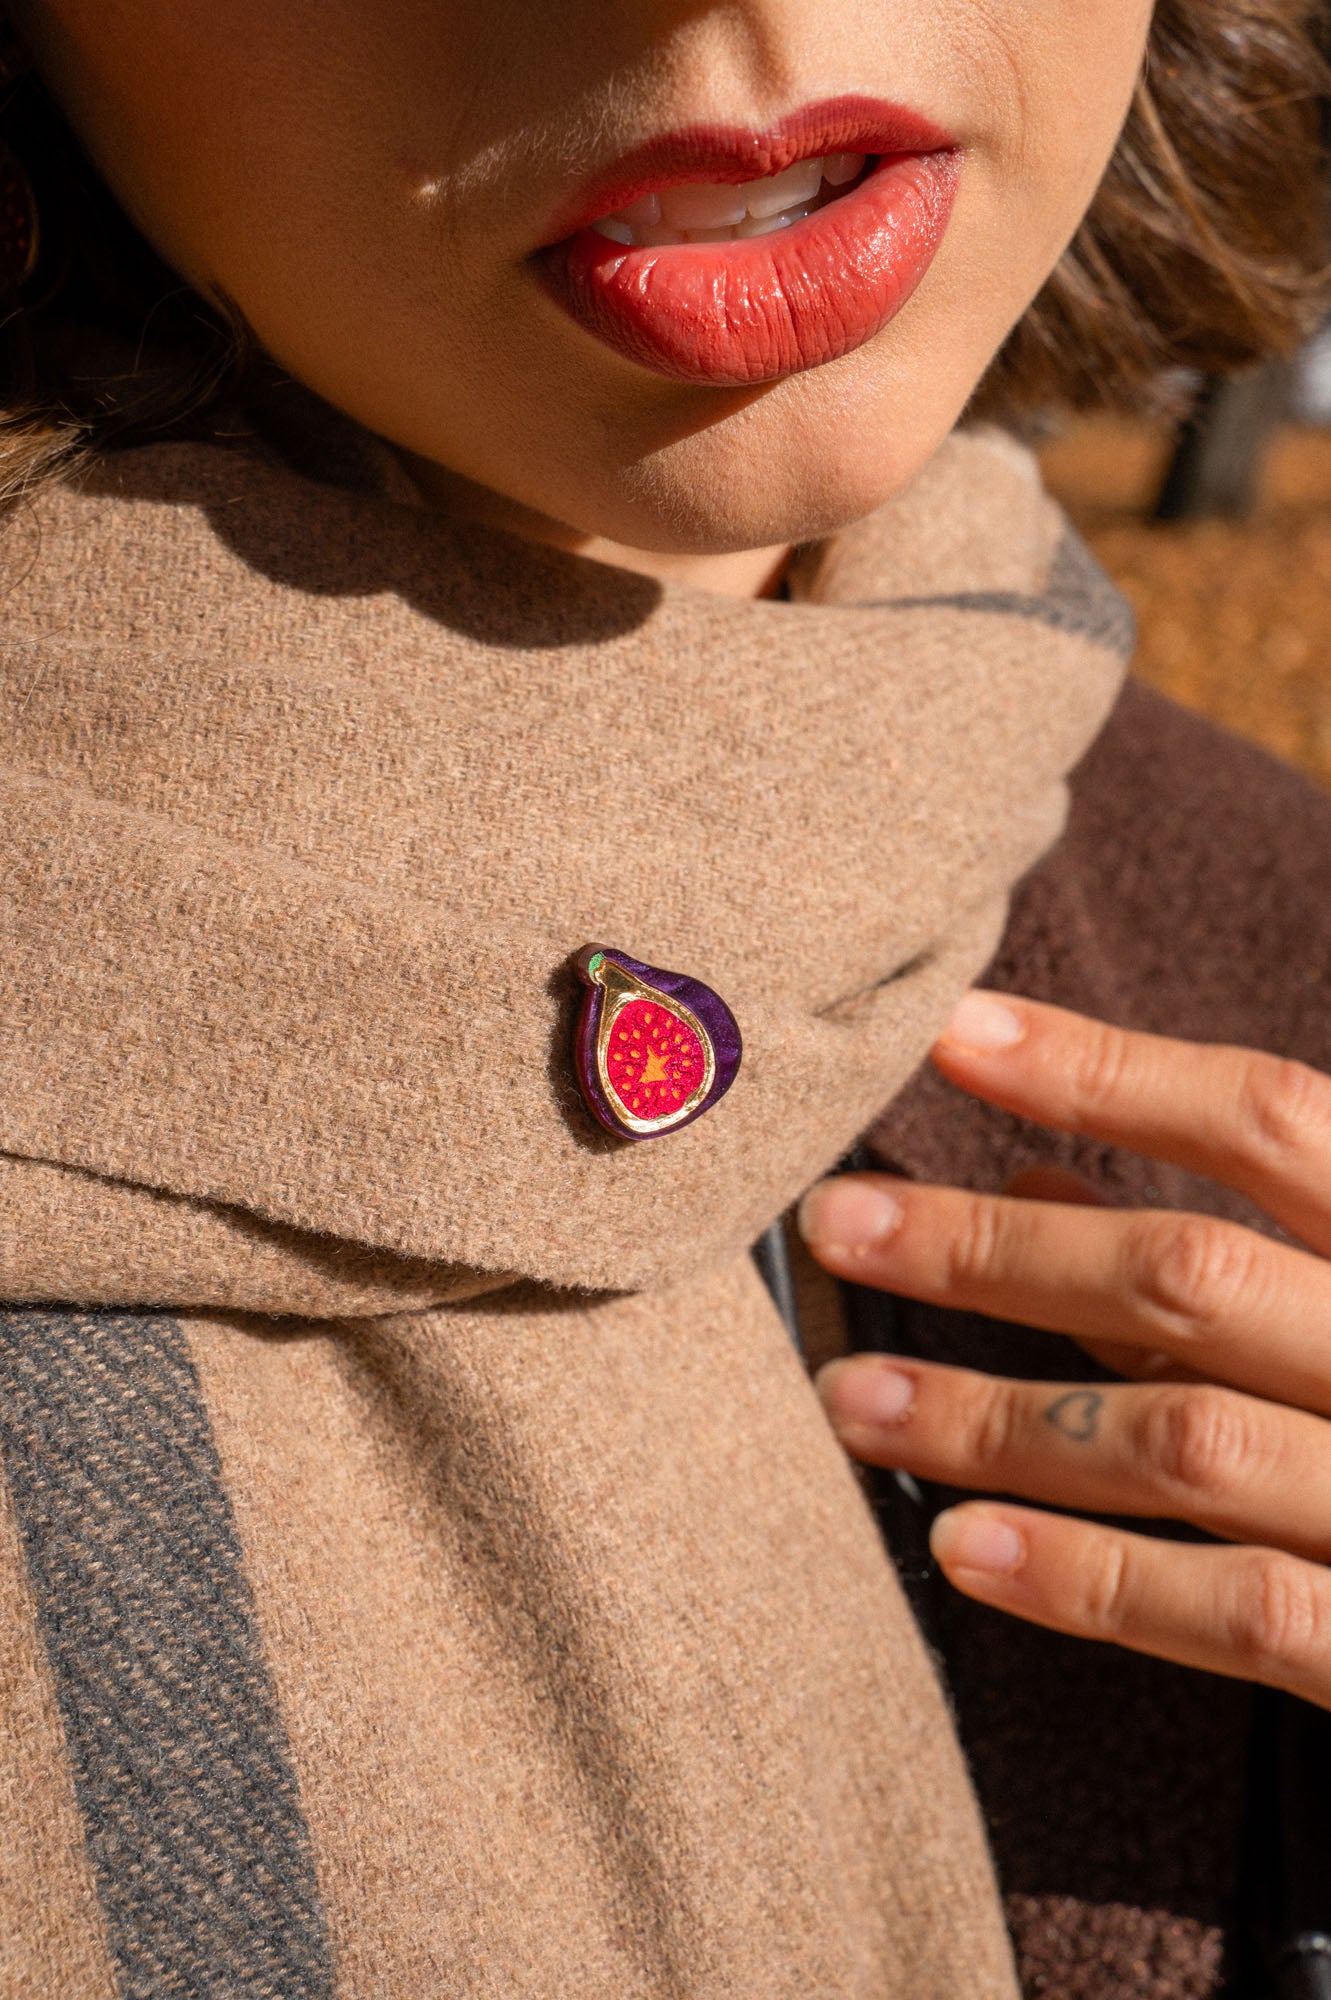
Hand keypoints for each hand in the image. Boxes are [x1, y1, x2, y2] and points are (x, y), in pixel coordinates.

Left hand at [798, 992, 1330, 1707]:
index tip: (950, 1032)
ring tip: (847, 1403)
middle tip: (832, 1228)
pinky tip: (964, 1549)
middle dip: (994, 1255)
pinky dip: (1094, 1580)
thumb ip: (1232, 1242)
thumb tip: (1029, 1183)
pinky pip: (1244, 1613)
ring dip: (996, 1419)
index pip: (1272, 1117)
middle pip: (1189, 1274)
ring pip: (1184, 1438)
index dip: (1105, 1069)